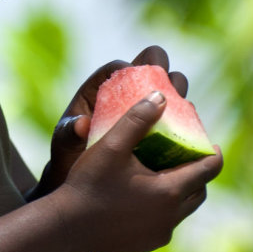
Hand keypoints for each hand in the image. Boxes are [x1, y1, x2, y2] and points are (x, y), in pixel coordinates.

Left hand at [47, 45, 187, 190]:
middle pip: (152, 69)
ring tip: (180, 109)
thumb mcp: (64, 145)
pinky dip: (184, 120)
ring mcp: (145, 111)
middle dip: (163, 73)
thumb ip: (68, 133)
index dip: (132, 67)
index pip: (119, 67)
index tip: (142, 79)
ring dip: (178, 94)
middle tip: (168, 90)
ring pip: (170, 90)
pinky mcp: (159, 129)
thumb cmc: (68, 157)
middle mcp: (125, 94)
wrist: (83, 185)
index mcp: (100, 88)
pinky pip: (177, 117)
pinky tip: (188, 132)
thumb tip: (81, 125)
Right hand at [59, 91, 222, 251]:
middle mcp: (171, 216)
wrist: (66, 227)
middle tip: (188, 156)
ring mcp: (160, 234)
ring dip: (182, 192)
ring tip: (168, 174)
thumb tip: (161, 96)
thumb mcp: (112, 144)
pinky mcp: (147, 244)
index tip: (211, 142)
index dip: (213, 154)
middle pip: (199, 191)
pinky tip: (146, 197)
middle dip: (198, 173)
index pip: (208, 170)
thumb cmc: (89, 183)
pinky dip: (164, 209)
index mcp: (169, 191)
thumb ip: (137, 118)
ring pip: (183, 209)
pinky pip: (166, 223)